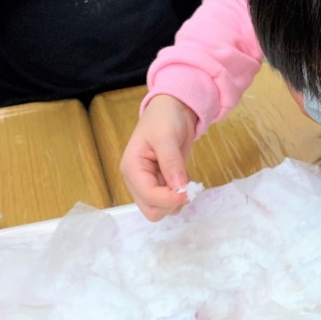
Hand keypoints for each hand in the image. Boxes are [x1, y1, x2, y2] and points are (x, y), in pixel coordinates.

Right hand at [120, 94, 197, 220]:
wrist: (173, 109)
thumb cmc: (165, 118)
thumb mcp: (167, 136)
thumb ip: (171, 162)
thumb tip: (178, 187)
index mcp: (132, 168)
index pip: (148, 196)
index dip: (168, 198)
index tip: (188, 190)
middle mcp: (137, 180)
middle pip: (152, 210)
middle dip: (171, 203)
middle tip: (187, 185)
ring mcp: (149, 183)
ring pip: (162, 209)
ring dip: (177, 200)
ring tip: (185, 177)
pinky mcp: (161, 183)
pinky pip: (170, 200)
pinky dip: (181, 194)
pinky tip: (184, 176)